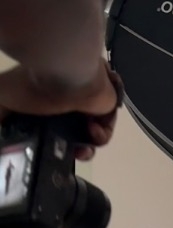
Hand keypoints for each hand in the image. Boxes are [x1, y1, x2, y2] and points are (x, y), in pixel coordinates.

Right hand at [0, 58, 121, 158]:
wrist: (65, 72)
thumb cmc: (31, 85)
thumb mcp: (3, 98)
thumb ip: (1, 115)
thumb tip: (4, 145)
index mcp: (44, 99)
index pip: (49, 127)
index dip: (48, 143)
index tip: (46, 152)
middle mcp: (66, 101)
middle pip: (70, 135)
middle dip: (70, 150)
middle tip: (71, 155)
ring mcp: (87, 104)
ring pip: (89, 137)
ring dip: (86, 148)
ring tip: (82, 148)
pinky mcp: (106, 107)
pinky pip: (106, 130)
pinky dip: (100, 136)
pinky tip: (92, 129)